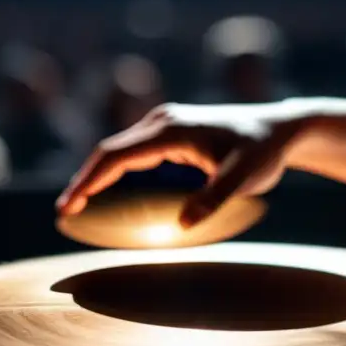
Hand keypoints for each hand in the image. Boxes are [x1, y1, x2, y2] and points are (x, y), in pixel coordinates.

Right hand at [56, 103, 298, 226]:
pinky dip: (115, 171)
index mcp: (172, 130)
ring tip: (78, 205)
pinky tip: (109, 192)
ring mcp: (166, 124)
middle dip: (84, 180)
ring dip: (97, 175)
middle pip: (110, 150)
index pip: (116, 155)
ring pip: (119, 150)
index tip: (68, 206)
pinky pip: (134, 152)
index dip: (88, 181)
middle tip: (65, 213)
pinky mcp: (172, 132)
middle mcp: (163, 122)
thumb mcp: (245, 177)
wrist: (281, 129)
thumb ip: (214, 197)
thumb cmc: (263, 151)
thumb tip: (183, 224)